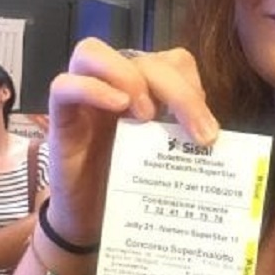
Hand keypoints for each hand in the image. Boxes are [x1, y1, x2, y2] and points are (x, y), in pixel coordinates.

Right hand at [46, 37, 219, 243]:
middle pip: (143, 58)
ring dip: (128, 76)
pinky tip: (117, 107)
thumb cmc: (131, 186)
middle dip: (178, 91)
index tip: (207, 129)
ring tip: (147, 116)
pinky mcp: (59, 119)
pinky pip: (62, 85)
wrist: (94, 222)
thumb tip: (215, 135)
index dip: (192, 87)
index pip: (172, 61)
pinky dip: (91, 88)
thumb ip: (185, 137)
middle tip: (197, 134)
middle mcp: (113, 85)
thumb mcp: (167, 157)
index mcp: (144, 89)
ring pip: (91, 51)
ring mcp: (83, 98)